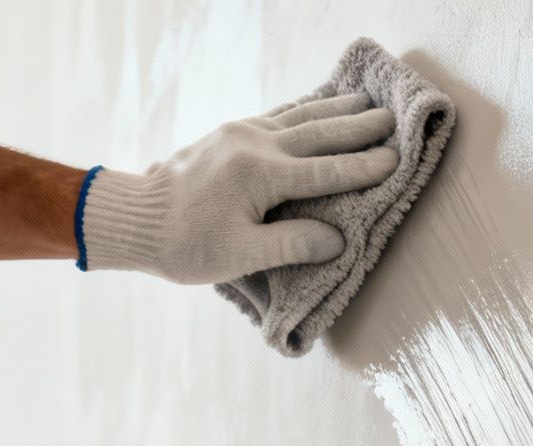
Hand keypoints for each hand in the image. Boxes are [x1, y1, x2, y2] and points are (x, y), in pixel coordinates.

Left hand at [78, 93, 398, 283]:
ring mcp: (240, 133)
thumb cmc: (185, 244)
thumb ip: (292, 245)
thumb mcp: (239, 255)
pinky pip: (278, 115)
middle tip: (392, 120)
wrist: (135, 217)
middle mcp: (254, 144)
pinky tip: (318, 105)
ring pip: (299, 116)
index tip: (396, 161)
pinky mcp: (229, 134)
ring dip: (335, 110)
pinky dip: (304, 108)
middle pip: (319, 133)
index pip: (326, 171)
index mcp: (260, 174)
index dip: (363, 168)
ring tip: (366, 102)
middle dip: (358, 128)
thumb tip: (338, 240)